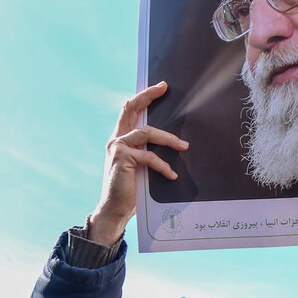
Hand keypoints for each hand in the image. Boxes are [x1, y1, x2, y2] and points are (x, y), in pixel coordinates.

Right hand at [87, 81, 185, 245]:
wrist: (114, 209)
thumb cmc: (130, 190)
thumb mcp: (140, 167)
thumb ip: (148, 152)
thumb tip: (172, 143)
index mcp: (120, 139)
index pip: (129, 110)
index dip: (144, 96)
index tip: (160, 87)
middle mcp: (116, 139)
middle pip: (131, 108)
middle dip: (148, 96)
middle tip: (163, 88)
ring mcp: (118, 147)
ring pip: (147, 133)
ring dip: (168, 139)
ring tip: (184, 146)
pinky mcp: (122, 158)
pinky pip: (149, 157)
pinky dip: (163, 166)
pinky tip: (171, 175)